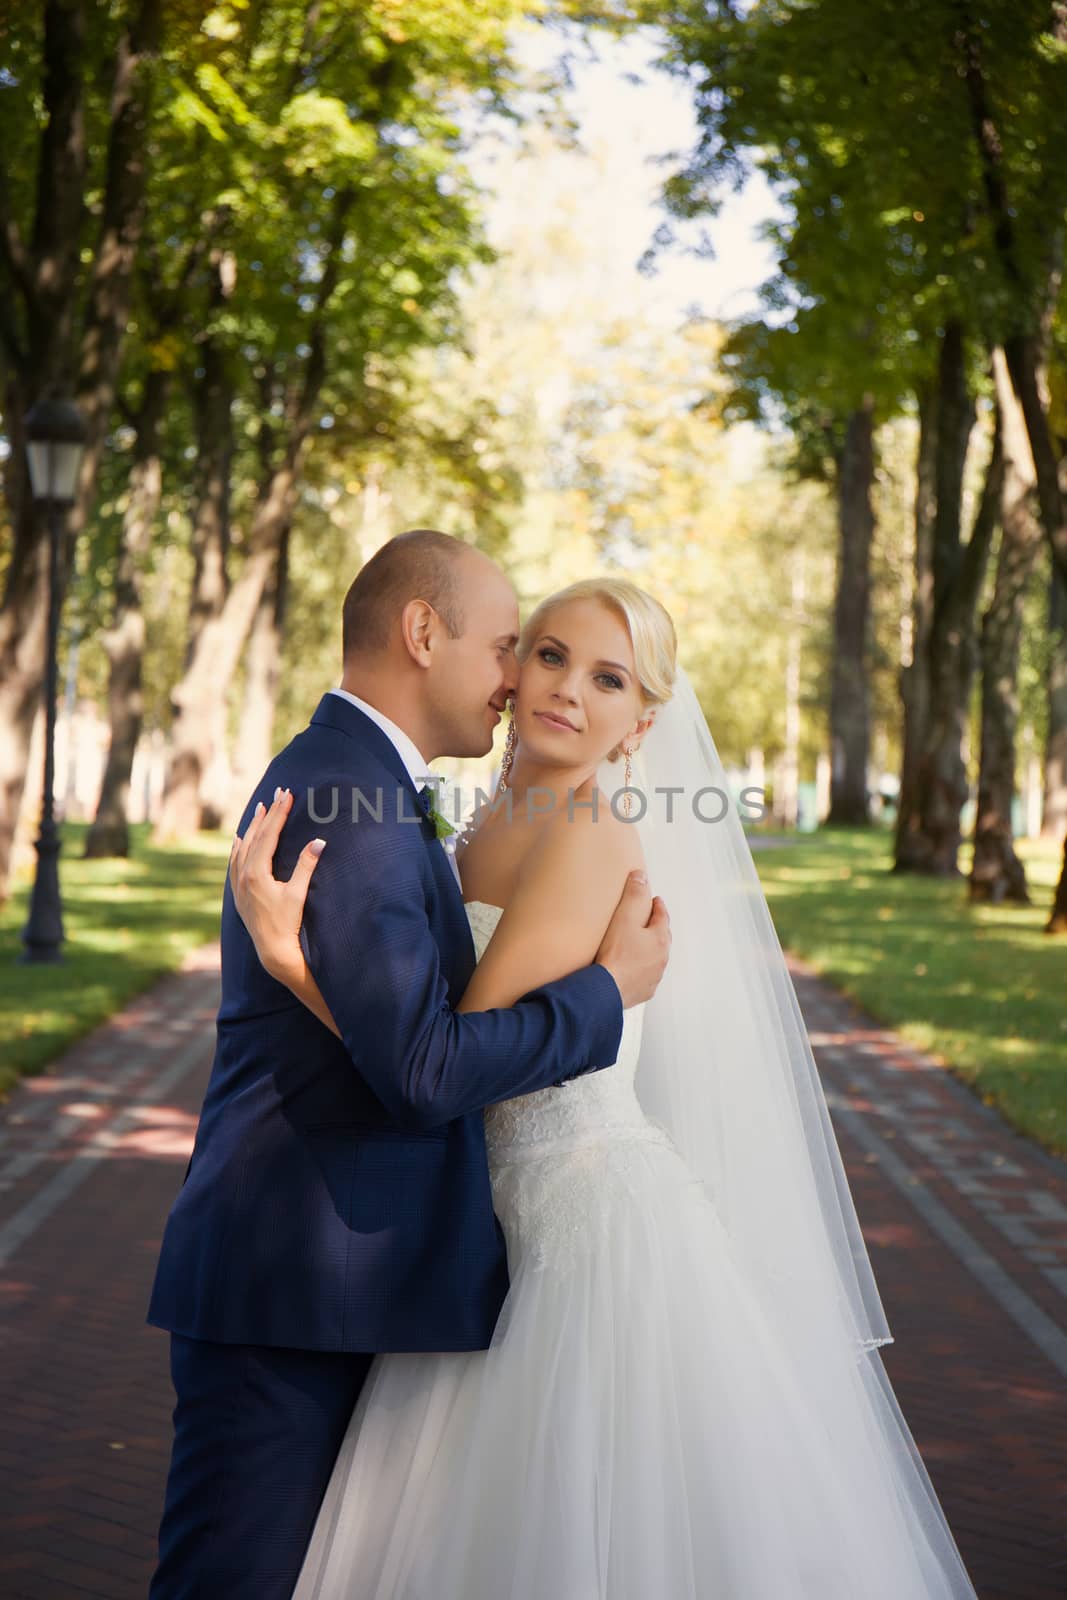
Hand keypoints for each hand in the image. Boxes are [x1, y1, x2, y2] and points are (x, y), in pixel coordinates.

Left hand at [228, 787, 324, 983]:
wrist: (272, 949)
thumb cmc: (287, 923)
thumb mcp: (298, 893)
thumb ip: (306, 866)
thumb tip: (319, 841)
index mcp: (256, 873)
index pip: (269, 835)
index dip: (279, 814)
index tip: (286, 796)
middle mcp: (243, 876)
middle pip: (255, 837)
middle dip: (267, 814)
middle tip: (277, 794)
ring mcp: (238, 883)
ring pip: (243, 847)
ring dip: (253, 827)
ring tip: (259, 808)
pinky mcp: (238, 891)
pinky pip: (235, 861)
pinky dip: (238, 847)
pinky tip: (240, 839)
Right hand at [594, 870, 670, 1008]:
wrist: (606, 989)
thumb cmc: (615, 954)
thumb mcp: (624, 917)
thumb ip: (633, 895)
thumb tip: (641, 876)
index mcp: (660, 940)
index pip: (663, 917)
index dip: (658, 907)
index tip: (655, 900)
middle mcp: (661, 959)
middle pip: (662, 939)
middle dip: (657, 928)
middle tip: (649, 920)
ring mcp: (653, 977)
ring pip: (655, 959)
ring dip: (649, 951)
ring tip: (639, 945)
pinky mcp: (642, 991)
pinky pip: (645, 977)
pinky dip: (641, 970)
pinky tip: (631, 970)